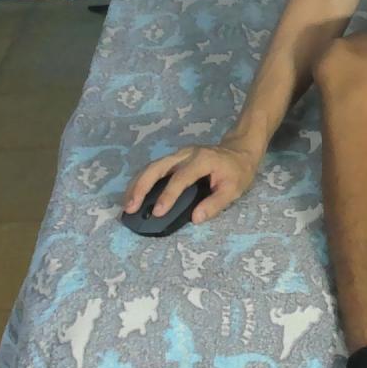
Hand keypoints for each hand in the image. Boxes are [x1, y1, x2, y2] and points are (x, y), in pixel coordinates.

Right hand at [125, 141, 259, 226]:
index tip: (157, 212)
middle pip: (158, 167)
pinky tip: (134, 194)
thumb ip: (215, 204)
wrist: (239, 150)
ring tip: (127, 204)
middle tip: (130, 207)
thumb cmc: (238, 171)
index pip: (180, 178)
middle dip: (141, 187)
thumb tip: (195, 218)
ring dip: (137, 184)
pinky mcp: (174, 159)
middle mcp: (186, 154)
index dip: (168, 195)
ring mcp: (178, 154)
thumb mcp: (233, 189)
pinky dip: (142, 180)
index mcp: (202, 160)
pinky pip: (154, 168)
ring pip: (152, 166)